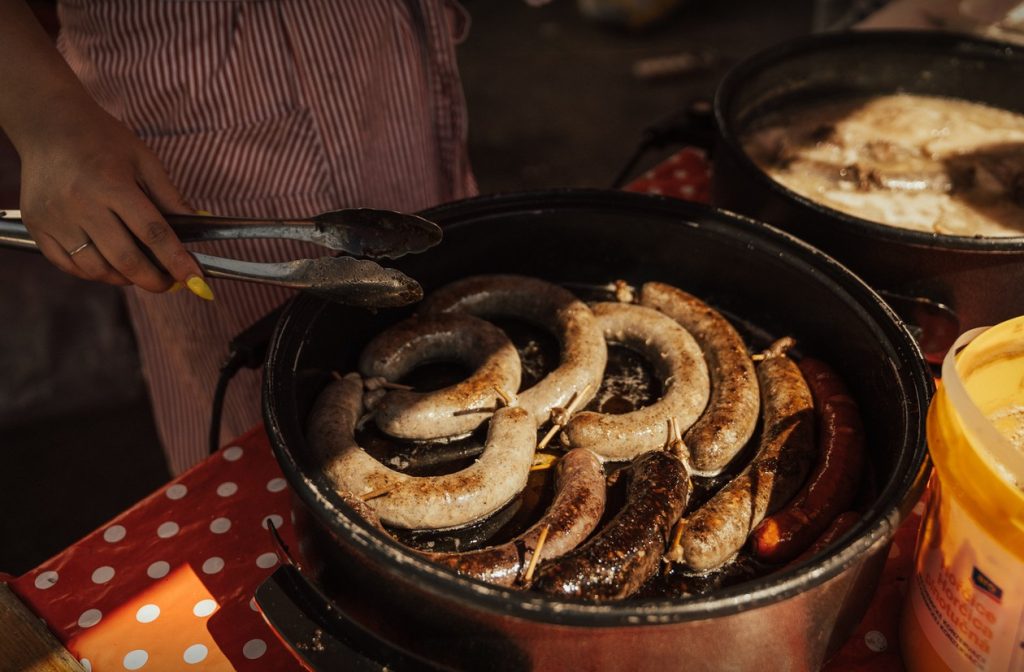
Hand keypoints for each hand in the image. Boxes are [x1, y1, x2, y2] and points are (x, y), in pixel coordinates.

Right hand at [18, 104, 204, 293]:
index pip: (153, 234)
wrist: (48, 124)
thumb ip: (170, 197)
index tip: (195, 281)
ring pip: (96, 269)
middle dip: (155, 280)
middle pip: (125, 259)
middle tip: (170, 283)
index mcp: (113, 184)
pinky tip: (109, 265)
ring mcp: (56, 218)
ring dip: (124, 279)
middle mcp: (82, 204)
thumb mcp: (144, 161)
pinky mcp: (37, 226)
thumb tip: (199, 226)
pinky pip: (69, 265)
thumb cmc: (102, 140)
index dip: (177, 262)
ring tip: (139, 270)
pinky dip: (94, 273)